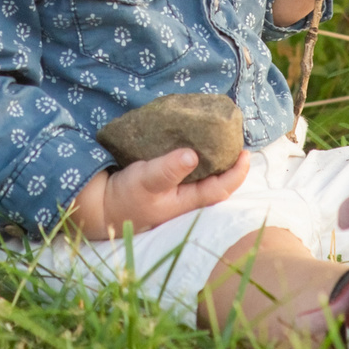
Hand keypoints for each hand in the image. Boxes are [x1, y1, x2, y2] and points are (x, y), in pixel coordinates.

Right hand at [72, 149, 250, 240]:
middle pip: (217, 184)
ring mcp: (175, 195)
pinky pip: (188, 173)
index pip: (222, 188)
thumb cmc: (126, 197)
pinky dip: (197, 159)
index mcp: (187, 201)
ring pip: (204, 178)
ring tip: (220, 140)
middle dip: (230, 165)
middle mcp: (185, 200)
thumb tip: (192, 155)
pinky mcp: (165, 187)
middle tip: (236, 141)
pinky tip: (195, 145)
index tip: (247, 152)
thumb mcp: (146, 180)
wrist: (101, 208)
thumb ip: (168, 168)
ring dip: (215, 162)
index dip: (237, 172)